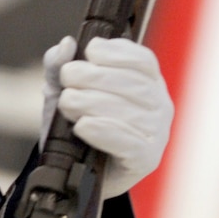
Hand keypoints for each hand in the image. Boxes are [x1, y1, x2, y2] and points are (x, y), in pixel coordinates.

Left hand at [40, 35, 173, 198]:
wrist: (79, 171)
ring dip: (94, 103)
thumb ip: (59, 66)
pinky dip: (104, 132)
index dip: (118, 52)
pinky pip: (129, 143)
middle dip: (96, 77)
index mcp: (148, 83)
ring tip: (68, 102)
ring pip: (130, 112)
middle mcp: (159, 106)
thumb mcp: (63, 91)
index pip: (143, 61)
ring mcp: (157, 134)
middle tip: (67, 77)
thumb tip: (66, 45)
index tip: (90, 50)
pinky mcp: (146, 159)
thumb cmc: (80, 125)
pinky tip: (84, 126)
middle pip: (134, 84)